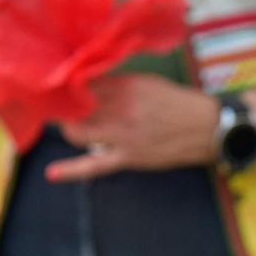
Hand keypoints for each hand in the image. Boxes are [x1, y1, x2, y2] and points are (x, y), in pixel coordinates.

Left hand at [48, 73, 220, 182]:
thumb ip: (118, 82)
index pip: (84, 81)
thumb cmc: (176, 103)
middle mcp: (121, 108)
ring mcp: (122, 135)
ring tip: (73, 126)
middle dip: (66, 107)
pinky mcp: (127, 157)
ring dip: (70, 129)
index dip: (70, 84)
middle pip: (76, 107)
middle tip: (66, 107)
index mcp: (126, 86)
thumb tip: (89, 83)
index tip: (63, 85)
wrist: (204, 128)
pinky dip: (71, 170)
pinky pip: (93, 165)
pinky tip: (52, 174)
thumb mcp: (147, 82)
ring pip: (78, 132)